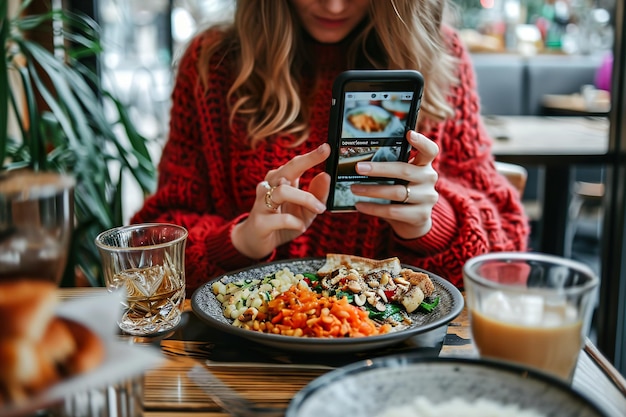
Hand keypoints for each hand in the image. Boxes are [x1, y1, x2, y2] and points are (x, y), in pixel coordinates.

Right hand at [231, 144, 330, 258]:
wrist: (256, 242)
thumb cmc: (282, 222)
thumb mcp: (305, 210)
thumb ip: (317, 195)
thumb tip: (325, 175)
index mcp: (280, 180)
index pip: (295, 163)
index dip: (311, 156)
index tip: (326, 148)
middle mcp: (270, 187)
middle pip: (286, 170)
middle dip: (306, 164)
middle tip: (325, 171)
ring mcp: (262, 203)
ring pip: (283, 191)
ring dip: (305, 199)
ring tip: (319, 209)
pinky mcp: (260, 222)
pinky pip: (281, 218)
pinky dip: (296, 223)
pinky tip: (300, 227)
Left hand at [351, 131, 438, 238]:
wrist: (414, 221)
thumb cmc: (402, 193)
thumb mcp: (401, 178)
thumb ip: (391, 168)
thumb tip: (360, 162)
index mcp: (425, 165)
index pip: (430, 150)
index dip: (421, 141)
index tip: (409, 133)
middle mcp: (429, 179)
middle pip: (404, 170)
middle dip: (379, 169)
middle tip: (358, 168)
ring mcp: (427, 198)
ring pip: (397, 192)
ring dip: (371, 190)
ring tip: (354, 188)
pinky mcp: (420, 215)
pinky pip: (393, 211)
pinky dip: (373, 208)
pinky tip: (359, 205)